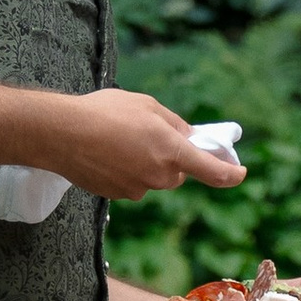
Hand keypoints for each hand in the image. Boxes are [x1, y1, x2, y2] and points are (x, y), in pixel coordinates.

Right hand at [54, 91, 248, 203]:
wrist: (61, 133)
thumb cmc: (104, 112)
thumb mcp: (147, 105)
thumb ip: (174, 124)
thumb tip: (188, 137)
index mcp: (172, 151)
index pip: (213, 171)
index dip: (231, 173)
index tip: (240, 172)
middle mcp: (159, 176)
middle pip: (178, 173)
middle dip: (172, 157)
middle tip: (152, 135)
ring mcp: (137, 189)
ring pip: (153, 178)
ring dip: (146, 162)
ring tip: (119, 139)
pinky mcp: (117, 195)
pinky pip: (131, 183)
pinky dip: (126, 170)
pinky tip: (106, 152)